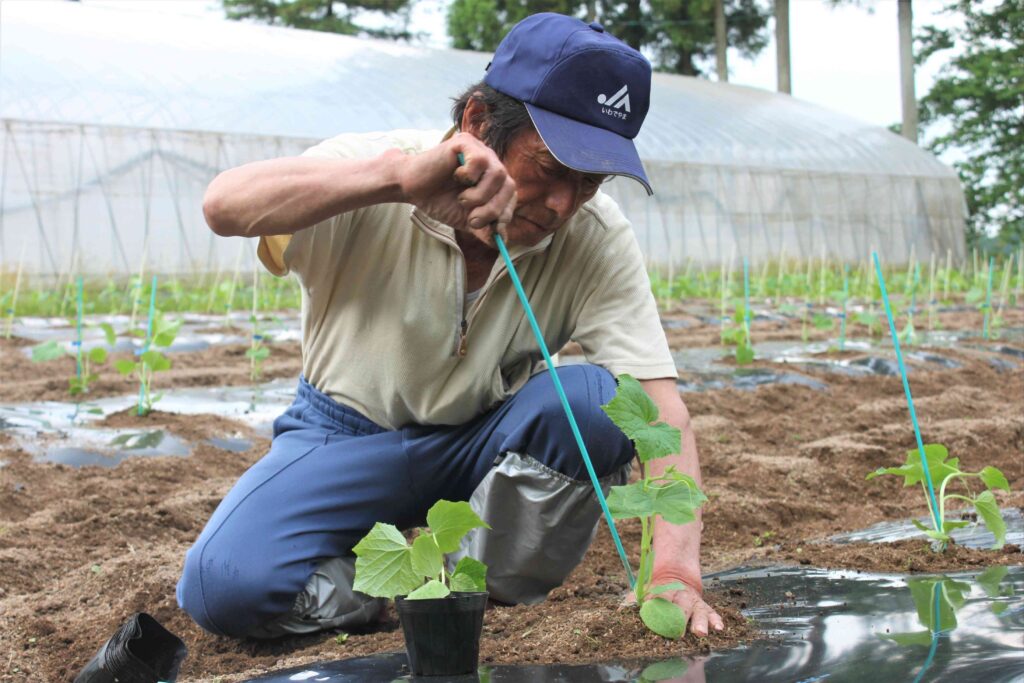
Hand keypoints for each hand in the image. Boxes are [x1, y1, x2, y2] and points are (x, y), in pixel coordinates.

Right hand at [394, 132, 515, 243]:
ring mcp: (479, 150)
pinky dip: (469, 175)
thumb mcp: (465, 221)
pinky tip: (456, 176)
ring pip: (498, 173)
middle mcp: (490, 163)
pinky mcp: (465, 142)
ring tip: (462, 199)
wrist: (411, 188)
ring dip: (480, 195)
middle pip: (509, 185)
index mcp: (493, 180)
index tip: (491, 227)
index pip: (511, 195)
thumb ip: (484, 229)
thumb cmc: (439, 201)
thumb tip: (502, 241)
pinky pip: (480, 160)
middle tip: (473, 220)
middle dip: (493, 209)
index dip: (504, 213)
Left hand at [621, 576, 723, 637]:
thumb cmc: (656, 590)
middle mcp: (681, 596)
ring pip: (699, 611)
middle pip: (681, 607)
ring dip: (699, 622)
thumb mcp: (643, 591)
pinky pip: (712, 613)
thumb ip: (632, 601)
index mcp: (664, 591)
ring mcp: (694, 602)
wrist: (676, 574)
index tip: (652, 613)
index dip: (657, 603)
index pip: (661, 597)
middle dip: (679, 619)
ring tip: (700, 633)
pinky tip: (719, 628)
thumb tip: (619, 613)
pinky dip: (716, 620)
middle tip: (678, 632)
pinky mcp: (704, 607)